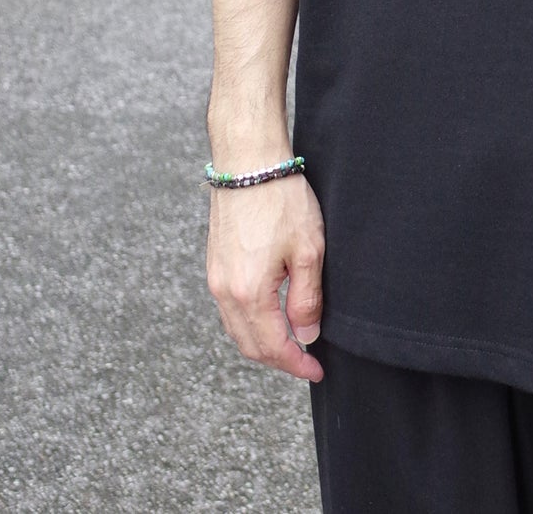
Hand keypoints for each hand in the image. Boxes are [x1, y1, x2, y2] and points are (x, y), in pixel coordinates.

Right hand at [206, 172, 325, 381]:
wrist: (248, 162)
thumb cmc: (281, 200)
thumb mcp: (308, 250)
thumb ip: (306, 299)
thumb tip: (306, 336)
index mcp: (248, 293)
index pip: (272, 346)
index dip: (296, 364)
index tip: (316, 370)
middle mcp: (224, 291)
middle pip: (249, 345)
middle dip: (279, 358)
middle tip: (307, 360)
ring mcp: (216, 277)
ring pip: (237, 328)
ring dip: (263, 342)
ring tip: (292, 340)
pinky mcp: (216, 263)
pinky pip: (230, 308)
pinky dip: (250, 321)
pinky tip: (271, 314)